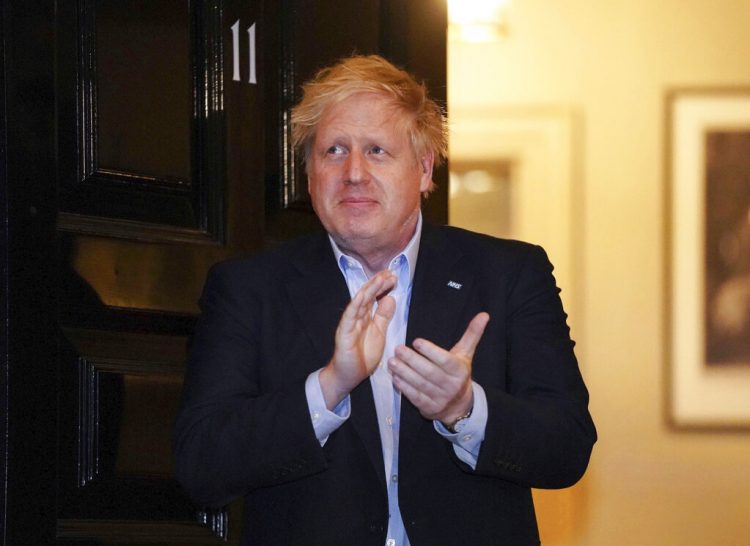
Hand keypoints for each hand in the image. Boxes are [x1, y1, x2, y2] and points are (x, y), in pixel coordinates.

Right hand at [319, 270, 396, 408]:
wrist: (349, 375)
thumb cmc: (362, 355)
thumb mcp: (379, 333)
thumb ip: (383, 316)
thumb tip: (390, 298)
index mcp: (365, 317)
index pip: (373, 297)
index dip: (382, 286)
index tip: (393, 277)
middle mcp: (356, 317)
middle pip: (367, 296)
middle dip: (377, 283)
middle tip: (389, 273)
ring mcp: (349, 324)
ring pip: (358, 302)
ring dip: (369, 290)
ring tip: (379, 279)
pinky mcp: (343, 333)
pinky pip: (349, 317)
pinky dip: (355, 305)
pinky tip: (362, 296)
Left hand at [389, 312, 489, 422]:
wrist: (460, 405)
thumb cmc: (458, 373)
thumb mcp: (466, 354)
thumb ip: (472, 334)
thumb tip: (484, 314)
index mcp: (460, 370)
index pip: (445, 360)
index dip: (431, 351)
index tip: (416, 341)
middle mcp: (451, 385)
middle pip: (430, 372)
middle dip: (412, 360)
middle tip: (398, 349)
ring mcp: (440, 399)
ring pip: (420, 385)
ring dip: (404, 373)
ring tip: (392, 361)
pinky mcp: (429, 408)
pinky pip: (416, 398)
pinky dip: (404, 388)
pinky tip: (395, 377)